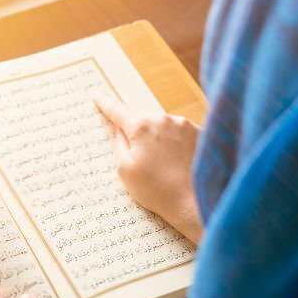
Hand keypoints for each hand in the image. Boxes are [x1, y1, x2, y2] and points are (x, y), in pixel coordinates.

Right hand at [93, 92, 203, 243]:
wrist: (193, 203)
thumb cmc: (157, 190)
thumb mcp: (125, 170)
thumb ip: (119, 144)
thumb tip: (120, 129)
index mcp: (141, 127)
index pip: (118, 111)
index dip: (106, 103)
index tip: (97, 94)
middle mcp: (164, 120)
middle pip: (144, 121)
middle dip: (140, 135)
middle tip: (144, 161)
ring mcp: (184, 125)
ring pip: (164, 127)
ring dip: (160, 141)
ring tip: (165, 168)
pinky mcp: (200, 133)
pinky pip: (181, 133)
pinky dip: (177, 145)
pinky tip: (180, 165)